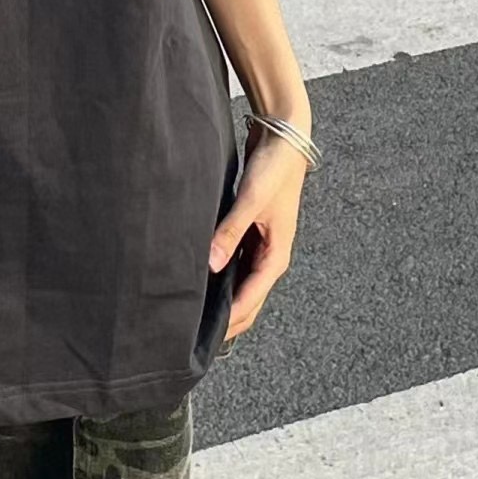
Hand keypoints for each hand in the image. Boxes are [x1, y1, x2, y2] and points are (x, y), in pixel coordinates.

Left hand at [209, 120, 309, 341]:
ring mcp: (260, 246)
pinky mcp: (250, 233)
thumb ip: (230, 232)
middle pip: (247, 300)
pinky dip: (220, 276)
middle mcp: (269, 256)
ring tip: (192, 312)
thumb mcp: (251, 202)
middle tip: (192, 335)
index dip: (229, 322)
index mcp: (276, 257)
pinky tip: (200, 280)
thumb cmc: (274, 169)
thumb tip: (211, 265)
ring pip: (240, 284)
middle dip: (226, 320)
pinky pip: (235, 265)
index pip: (250, 302)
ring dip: (222, 298)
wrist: (285, 139)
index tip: (203, 339)